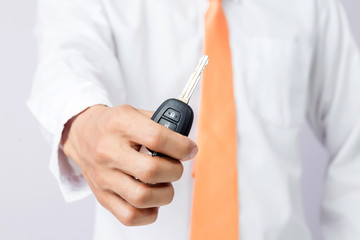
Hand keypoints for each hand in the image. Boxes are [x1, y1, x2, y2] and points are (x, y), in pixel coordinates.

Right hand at [61, 105, 197, 225]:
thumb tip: (186, 143)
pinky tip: (152, 199)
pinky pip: (129, 216)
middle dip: (175, 171)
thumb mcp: (134, 112)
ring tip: (164, 183)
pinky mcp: (102, 196)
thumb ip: (161, 124)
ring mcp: (104, 177)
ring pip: (142, 197)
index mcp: (120, 125)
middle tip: (175, 166)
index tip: (190, 150)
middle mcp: (108, 151)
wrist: (82, 134)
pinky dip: (149, 212)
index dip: (181, 147)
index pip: (157, 138)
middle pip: (151, 171)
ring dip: (164, 193)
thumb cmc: (112, 124)